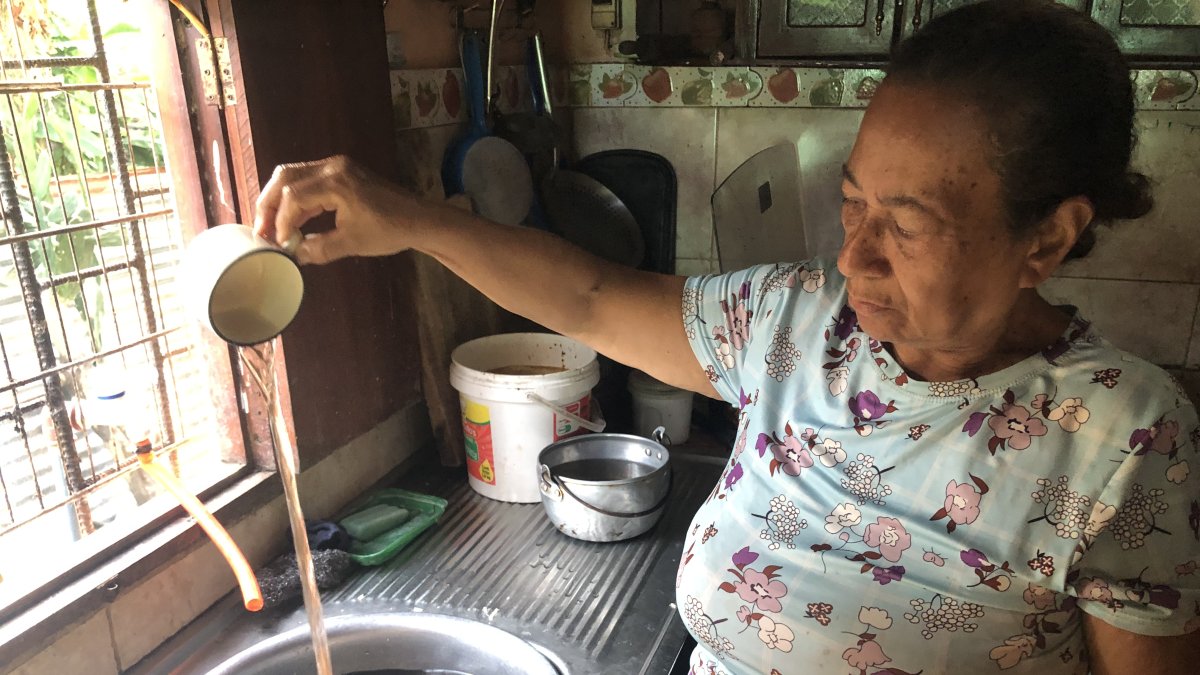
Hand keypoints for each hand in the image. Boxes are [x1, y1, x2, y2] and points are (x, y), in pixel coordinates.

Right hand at [253, 155, 423, 263]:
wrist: (419, 219)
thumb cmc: (389, 230)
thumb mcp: (352, 243)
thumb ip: (319, 248)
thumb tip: (294, 254)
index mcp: (336, 182)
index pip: (293, 198)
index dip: (281, 222)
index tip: (278, 243)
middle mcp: (332, 167)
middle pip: (285, 178)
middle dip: (269, 205)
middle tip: (261, 231)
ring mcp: (337, 167)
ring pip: (293, 176)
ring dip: (279, 200)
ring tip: (272, 227)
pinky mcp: (342, 172)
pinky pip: (308, 180)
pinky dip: (296, 198)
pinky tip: (294, 220)